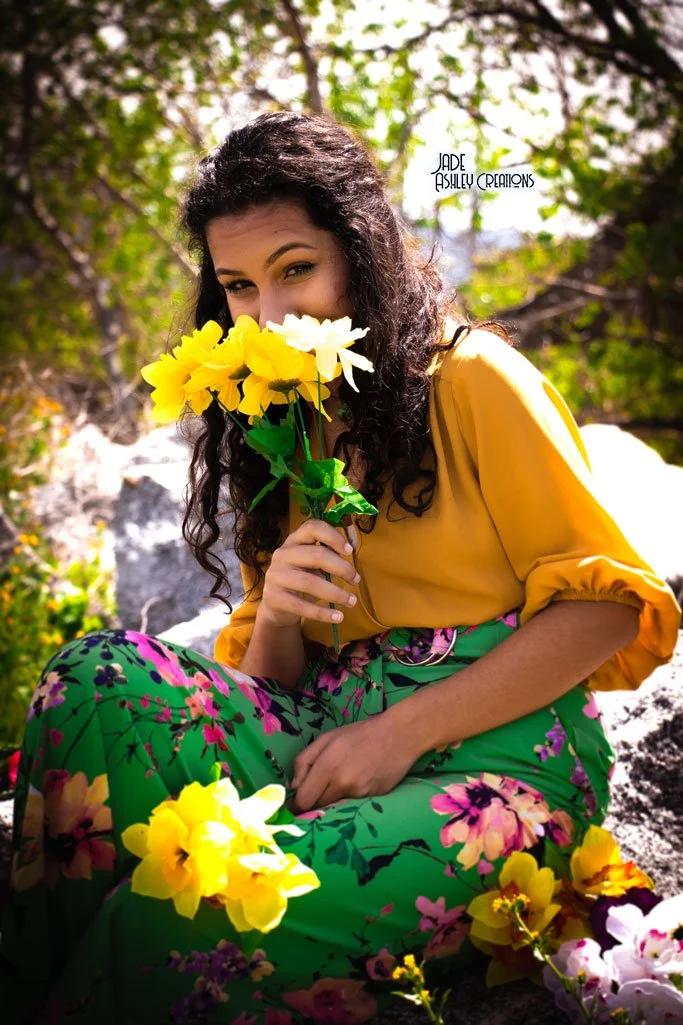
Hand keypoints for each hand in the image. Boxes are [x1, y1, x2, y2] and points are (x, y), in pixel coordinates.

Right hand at [260, 518, 359, 629]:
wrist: (277, 606)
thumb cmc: (302, 580)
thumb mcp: (313, 565)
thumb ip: (328, 557)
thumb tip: (351, 556)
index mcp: (294, 541)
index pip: (312, 528)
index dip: (333, 537)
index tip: (350, 551)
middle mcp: (282, 554)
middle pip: (316, 555)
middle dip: (342, 568)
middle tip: (356, 580)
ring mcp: (276, 576)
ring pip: (310, 582)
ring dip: (336, 593)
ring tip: (352, 601)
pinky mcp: (274, 597)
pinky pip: (302, 606)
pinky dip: (324, 613)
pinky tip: (338, 617)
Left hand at [287, 714, 419, 813]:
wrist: (399, 735)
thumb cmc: (359, 734)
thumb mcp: (326, 738)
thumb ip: (304, 761)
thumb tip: (293, 787)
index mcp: (328, 765)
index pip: (304, 800)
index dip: (296, 805)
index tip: (294, 805)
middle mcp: (343, 782)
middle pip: (317, 807)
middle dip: (313, 802)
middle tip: (316, 791)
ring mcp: (359, 793)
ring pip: (334, 807)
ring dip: (331, 800)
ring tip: (339, 782)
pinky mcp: (372, 798)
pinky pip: (352, 804)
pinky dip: (349, 797)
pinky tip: (358, 782)